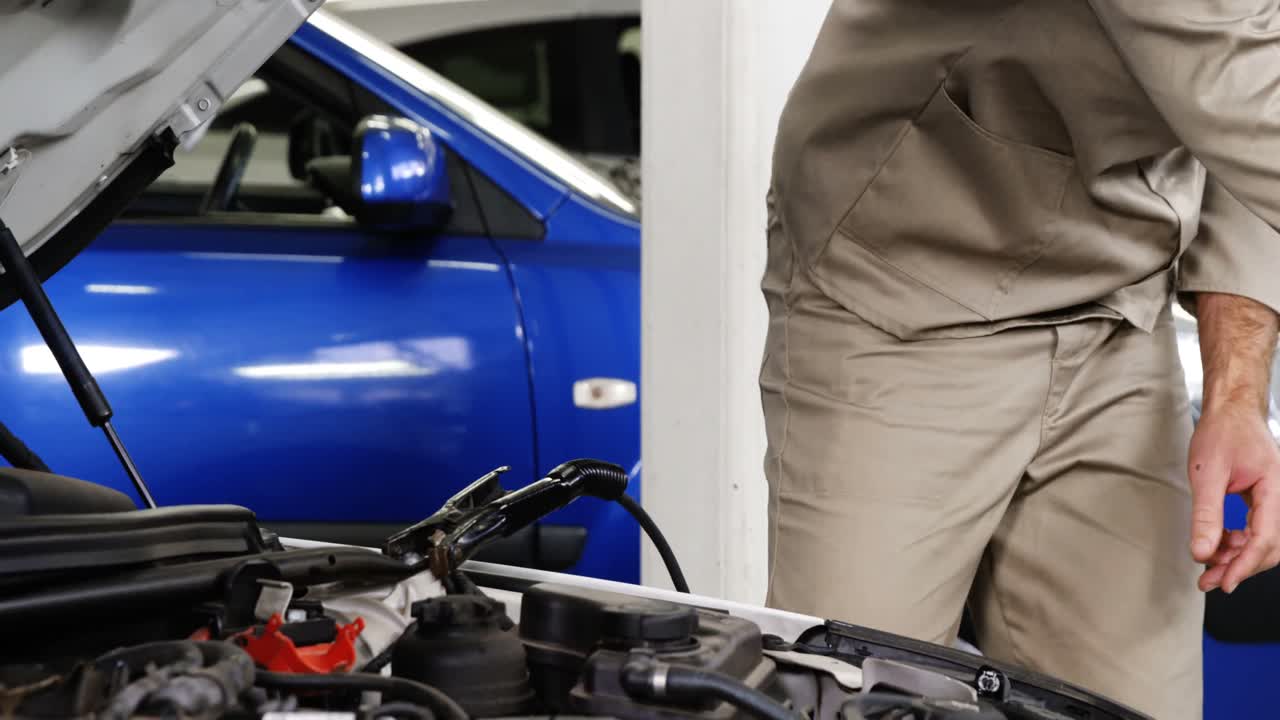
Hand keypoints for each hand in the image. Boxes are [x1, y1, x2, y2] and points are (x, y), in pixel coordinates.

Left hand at [1189, 404, 1279, 592]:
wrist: (1231, 410)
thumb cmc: (1222, 432)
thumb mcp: (1206, 473)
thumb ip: (1206, 514)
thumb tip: (1202, 553)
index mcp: (1276, 488)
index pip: (1265, 538)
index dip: (1244, 565)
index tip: (1224, 583)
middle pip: (1268, 546)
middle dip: (1238, 566)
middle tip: (1209, 581)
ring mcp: (1275, 499)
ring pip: (1262, 540)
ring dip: (1235, 557)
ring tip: (1207, 566)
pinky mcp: (1264, 499)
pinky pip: (1255, 529)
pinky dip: (1236, 542)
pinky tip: (1216, 546)